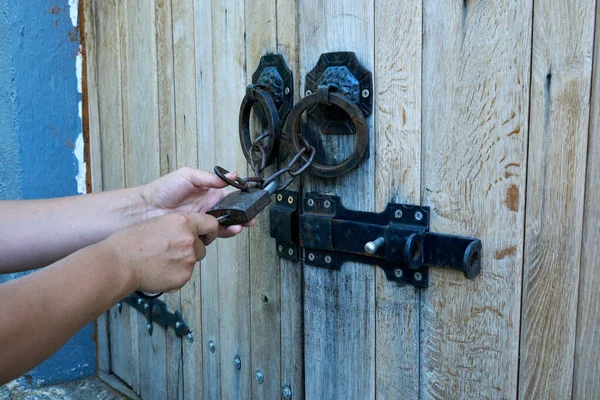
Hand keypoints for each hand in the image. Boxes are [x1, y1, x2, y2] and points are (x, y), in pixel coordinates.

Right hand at [104, 213, 217, 293]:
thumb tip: (191, 233)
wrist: (120, 263)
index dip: (208, 231)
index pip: (211, 224)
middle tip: (171, 251)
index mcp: (184, 223)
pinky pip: (185, 275)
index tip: (206, 235)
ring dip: (183, 262)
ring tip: (161, 261)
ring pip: (193, 261)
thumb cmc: (132, 243)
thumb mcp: (159, 222)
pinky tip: (160, 270)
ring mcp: (188, 260)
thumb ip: (179, 227)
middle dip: (191, 249)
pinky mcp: (184, 277)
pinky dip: (175, 274)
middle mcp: (190, 240)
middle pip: (202, 247)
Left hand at [140, 167, 254, 237]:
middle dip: (243, 216)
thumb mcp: (188, 176)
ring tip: (240, 226)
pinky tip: (228, 231)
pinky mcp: (196, 232)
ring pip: (224, 225)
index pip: (230, 196)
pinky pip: (213, 234)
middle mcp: (208, 207)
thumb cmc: (163, 189)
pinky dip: (223, 234)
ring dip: (234, 225)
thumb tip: (230, 175)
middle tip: (251, 218)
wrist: (146, 209)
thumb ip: (210, 178)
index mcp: (208, 192)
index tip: (251, 202)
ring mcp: (202, 221)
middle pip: (231, 213)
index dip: (242, 200)